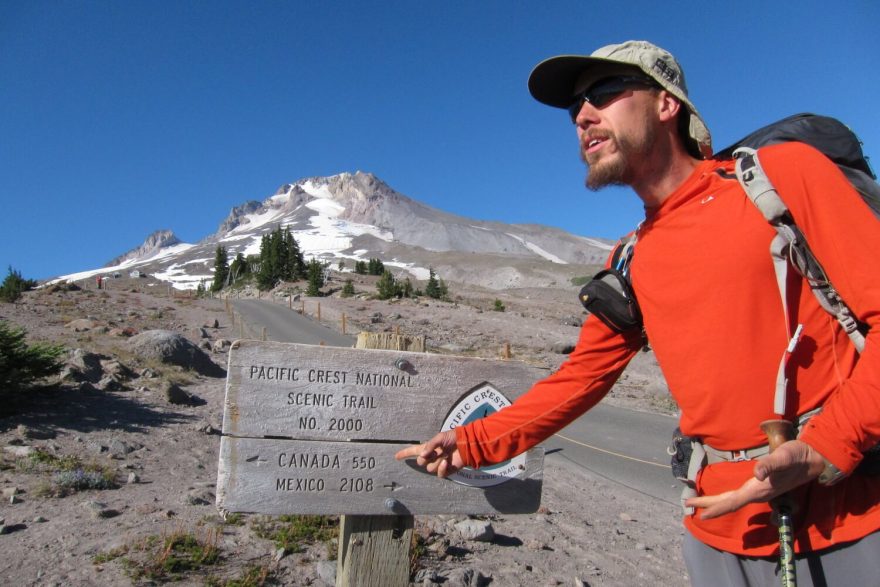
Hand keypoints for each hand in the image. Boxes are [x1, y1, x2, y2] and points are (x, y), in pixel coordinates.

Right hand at [395, 430, 462, 477]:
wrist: (466, 443)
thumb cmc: (453, 437)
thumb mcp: (440, 437)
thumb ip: (429, 446)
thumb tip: (422, 456)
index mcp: (428, 447)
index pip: (413, 450)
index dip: (404, 453)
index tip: (396, 456)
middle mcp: (432, 456)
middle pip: (420, 462)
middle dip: (424, 458)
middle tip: (434, 453)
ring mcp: (438, 463)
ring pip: (429, 468)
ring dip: (436, 462)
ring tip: (445, 456)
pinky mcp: (446, 470)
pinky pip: (439, 474)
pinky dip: (441, 469)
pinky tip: (446, 463)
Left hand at [685, 439, 825, 518]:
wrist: (813, 458)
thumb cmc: (796, 456)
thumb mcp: (783, 457)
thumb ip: (771, 465)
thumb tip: (757, 473)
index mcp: (759, 490)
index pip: (733, 502)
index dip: (716, 508)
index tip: (700, 514)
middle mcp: (758, 493)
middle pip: (729, 502)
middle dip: (709, 504)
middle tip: (688, 504)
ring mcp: (760, 491)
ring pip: (733, 500)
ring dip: (716, 502)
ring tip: (699, 503)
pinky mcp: (762, 486)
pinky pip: (739, 496)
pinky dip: (726, 498)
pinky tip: (723, 498)